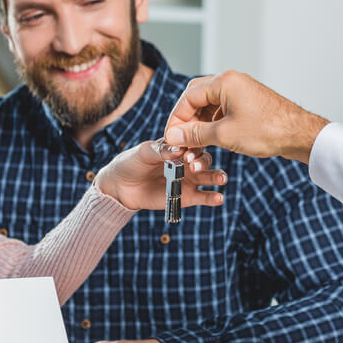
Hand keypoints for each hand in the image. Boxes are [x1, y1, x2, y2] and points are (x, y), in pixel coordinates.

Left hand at [93, 140, 226, 210]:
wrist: (121, 186)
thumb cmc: (132, 163)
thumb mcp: (143, 152)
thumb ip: (161, 150)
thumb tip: (179, 148)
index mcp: (178, 147)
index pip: (192, 143)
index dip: (193, 148)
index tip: (187, 155)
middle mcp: (186, 162)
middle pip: (204, 159)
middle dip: (203, 162)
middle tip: (196, 168)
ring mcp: (188, 179)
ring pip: (208, 176)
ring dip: (217, 176)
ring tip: (222, 179)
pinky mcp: (187, 197)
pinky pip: (203, 197)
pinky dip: (212, 198)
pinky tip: (219, 198)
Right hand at [163, 70, 329, 162]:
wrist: (299, 134)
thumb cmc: (268, 130)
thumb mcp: (225, 135)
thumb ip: (195, 134)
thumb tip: (174, 135)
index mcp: (224, 82)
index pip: (187, 97)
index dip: (176, 120)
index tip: (171, 138)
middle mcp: (231, 82)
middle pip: (195, 98)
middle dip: (186, 121)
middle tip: (181, 140)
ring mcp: (239, 91)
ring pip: (208, 105)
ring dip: (199, 125)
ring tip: (194, 145)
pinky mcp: (246, 103)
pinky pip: (221, 110)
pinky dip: (212, 124)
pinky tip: (210, 140)